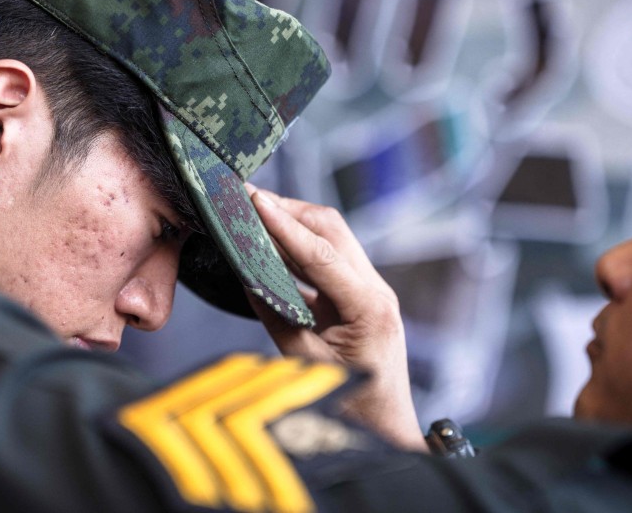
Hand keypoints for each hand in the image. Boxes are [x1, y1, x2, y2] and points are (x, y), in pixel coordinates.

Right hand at [246, 184, 425, 450]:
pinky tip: (271, 246)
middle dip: (289, 210)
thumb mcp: (303, 362)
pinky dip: (299, 248)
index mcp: (368, 307)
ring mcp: (372, 291)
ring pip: (331, 239)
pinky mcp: (361, 298)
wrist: (384, 432)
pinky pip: (328, 261)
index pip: (319, 252)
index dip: (282, 224)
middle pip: (331, 230)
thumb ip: (275, 314)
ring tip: (254, 214)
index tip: (253, 199)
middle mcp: (376, 291)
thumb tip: (247, 274)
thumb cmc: (349, 408)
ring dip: (293, 224)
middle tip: (247, 198)